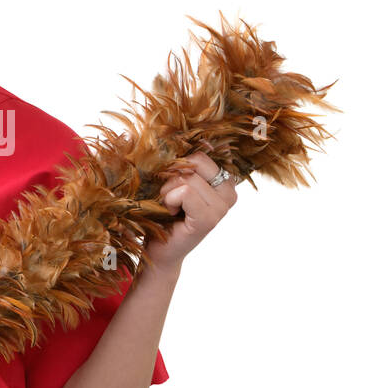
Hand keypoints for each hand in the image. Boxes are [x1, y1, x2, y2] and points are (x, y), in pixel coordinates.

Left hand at [143, 151, 237, 273]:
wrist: (159, 249)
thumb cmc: (164, 213)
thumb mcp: (176, 181)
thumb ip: (186, 161)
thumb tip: (195, 138)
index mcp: (225, 180)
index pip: (200, 154)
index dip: (178, 166)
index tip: (175, 187)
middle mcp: (230, 193)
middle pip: (194, 162)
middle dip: (171, 178)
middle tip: (169, 198)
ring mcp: (222, 207)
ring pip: (186, 178)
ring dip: (167, 192)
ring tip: (169, 208)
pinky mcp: (209, 218)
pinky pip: (184, 191)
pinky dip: (168, 200)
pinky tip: (171, 214)